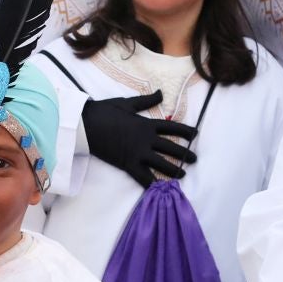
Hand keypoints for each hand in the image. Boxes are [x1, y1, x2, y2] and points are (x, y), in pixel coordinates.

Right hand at [81, 93, 196, 187]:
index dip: (185, 131)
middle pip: (171, 148)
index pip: (172, 127)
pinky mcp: (127, 164)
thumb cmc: (104, 111)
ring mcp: (138, 153)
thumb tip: (161, 93)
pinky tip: (161, 188)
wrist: (86, 124)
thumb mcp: (127, 103)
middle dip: (185, 153)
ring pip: (162, 164)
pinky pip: (143, 176)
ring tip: (183, 174)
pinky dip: (152, 184)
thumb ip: (146, 101)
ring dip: (174, 170)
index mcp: (146, 123)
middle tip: (195, 159)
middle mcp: (146, 139)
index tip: (196, 134)